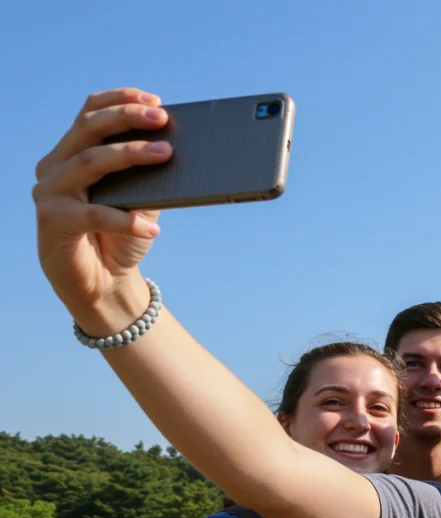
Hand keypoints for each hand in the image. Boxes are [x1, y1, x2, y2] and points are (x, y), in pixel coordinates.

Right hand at [34, 88, 173, 335]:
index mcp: (73, 154)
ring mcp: (50, 193)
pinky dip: (124, 220)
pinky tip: (152, 228)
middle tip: (162, 118)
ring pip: (89, 162)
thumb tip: (178, 149)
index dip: (120, 101)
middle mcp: (55, 167)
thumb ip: (151, 175)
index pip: (89, 113)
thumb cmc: (121, 236)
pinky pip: (91, 214)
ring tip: (167, 154)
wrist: (103, 282)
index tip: (156, 101)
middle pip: (88, 130)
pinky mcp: (51, 222)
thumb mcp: (142, 200)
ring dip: (130, 154)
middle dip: (127, 118)